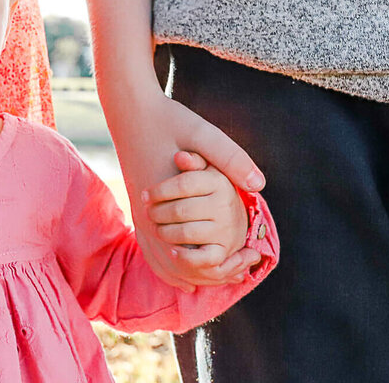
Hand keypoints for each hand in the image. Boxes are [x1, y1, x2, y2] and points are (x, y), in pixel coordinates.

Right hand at [105, 89, 263, 290]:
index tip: (246, 263)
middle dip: (201, 271)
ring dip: (178, 269)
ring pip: (155, 252)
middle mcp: (149, 206)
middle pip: (171, 256)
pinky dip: (161, 257)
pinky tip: (173, 261)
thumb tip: (259, 185)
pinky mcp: (139, 201)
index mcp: (167, 194)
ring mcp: (141, 205)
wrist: (129, 107)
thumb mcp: (202, 133)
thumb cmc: (167, 118)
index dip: (218, 260)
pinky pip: (146, 240)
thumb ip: (229, 158)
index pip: (190, 243)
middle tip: (236, 272)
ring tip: (203, 280)